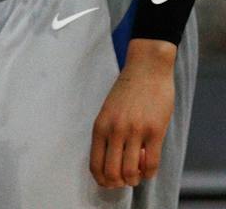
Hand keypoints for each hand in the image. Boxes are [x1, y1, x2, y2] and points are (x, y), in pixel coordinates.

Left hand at [91, 39, 176, 187]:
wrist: (147, 69)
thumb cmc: (127, 90)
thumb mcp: (108, 110)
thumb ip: (107, 132)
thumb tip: (109, 158)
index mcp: (100, 125)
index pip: (95, 163)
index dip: (102, 179)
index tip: (108, 182)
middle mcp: (115, 130)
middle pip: (112, 171)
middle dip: (117, 183)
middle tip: (124, 182)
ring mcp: (135, 131)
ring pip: (131, 171)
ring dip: (134, 180)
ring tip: (137, 176)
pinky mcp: (155, 131)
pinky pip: (152, 163)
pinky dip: (150, 173)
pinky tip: (149, 170)